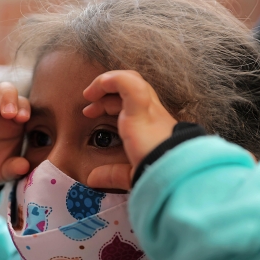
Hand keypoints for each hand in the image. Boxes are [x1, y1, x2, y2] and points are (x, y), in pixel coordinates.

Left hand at [83, 70, 176, 189]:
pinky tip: (96, 88)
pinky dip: (110, 80)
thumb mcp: (129, 174)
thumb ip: (111, 174)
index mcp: (151, 127)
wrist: (172, 175)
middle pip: (130, 90)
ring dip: (106, 83)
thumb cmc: (156, 176)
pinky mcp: (141, 107)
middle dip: (106, 94)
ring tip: (88, 95)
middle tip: (87, 108)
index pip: (131, 104)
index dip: (108, 104)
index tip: (90, 114)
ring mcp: (149, 108)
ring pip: (131, 80)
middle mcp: (152, 114)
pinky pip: (127, 82)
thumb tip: (91, 179)